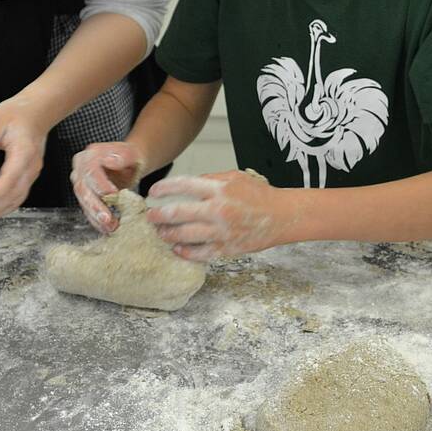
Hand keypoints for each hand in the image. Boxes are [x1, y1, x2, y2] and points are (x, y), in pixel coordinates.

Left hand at [0, 95, 46, 223]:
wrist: (38, 111)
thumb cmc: (18, 113)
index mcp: (24, 153)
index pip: (9, 180)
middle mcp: (31, 166)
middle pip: (14, 196)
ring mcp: (33, 172)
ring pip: (18, 199)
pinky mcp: (29, 174)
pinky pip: (19, 194)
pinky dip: (4, 204)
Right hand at [70, 142, 146, 232]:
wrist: (129, 164)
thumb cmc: (131, 158)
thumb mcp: (132, 154)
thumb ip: (123, 156)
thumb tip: (110, 161)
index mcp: (90, 155)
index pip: (90, 171)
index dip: (100, 184)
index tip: (114, 194)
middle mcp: (81, 168)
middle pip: (83, 188)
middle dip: (95, 205)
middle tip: (107, 218)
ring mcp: (81, 183)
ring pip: (83, 201)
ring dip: (95, 216)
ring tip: (110, 226)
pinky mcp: (85, 196)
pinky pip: (87, 210)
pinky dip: (96, 221)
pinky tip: (106, 228)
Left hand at [146, 170, 281, 260]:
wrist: (281, 216)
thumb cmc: (258, 195)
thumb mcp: (234, 177)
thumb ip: (209, 179)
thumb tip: (186, 185)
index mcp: (219, 189)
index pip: (183, 186)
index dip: (164, 188)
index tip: (153, 192)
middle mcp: (218, 210)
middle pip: (179, 213)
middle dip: (159, 215)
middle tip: (150, 216)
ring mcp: (222, 232)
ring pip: (185, 236)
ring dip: (168, 235)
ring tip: (160, 233)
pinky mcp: (227, 249)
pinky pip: (200, 253)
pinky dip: (186, 252)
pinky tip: (177, 249)